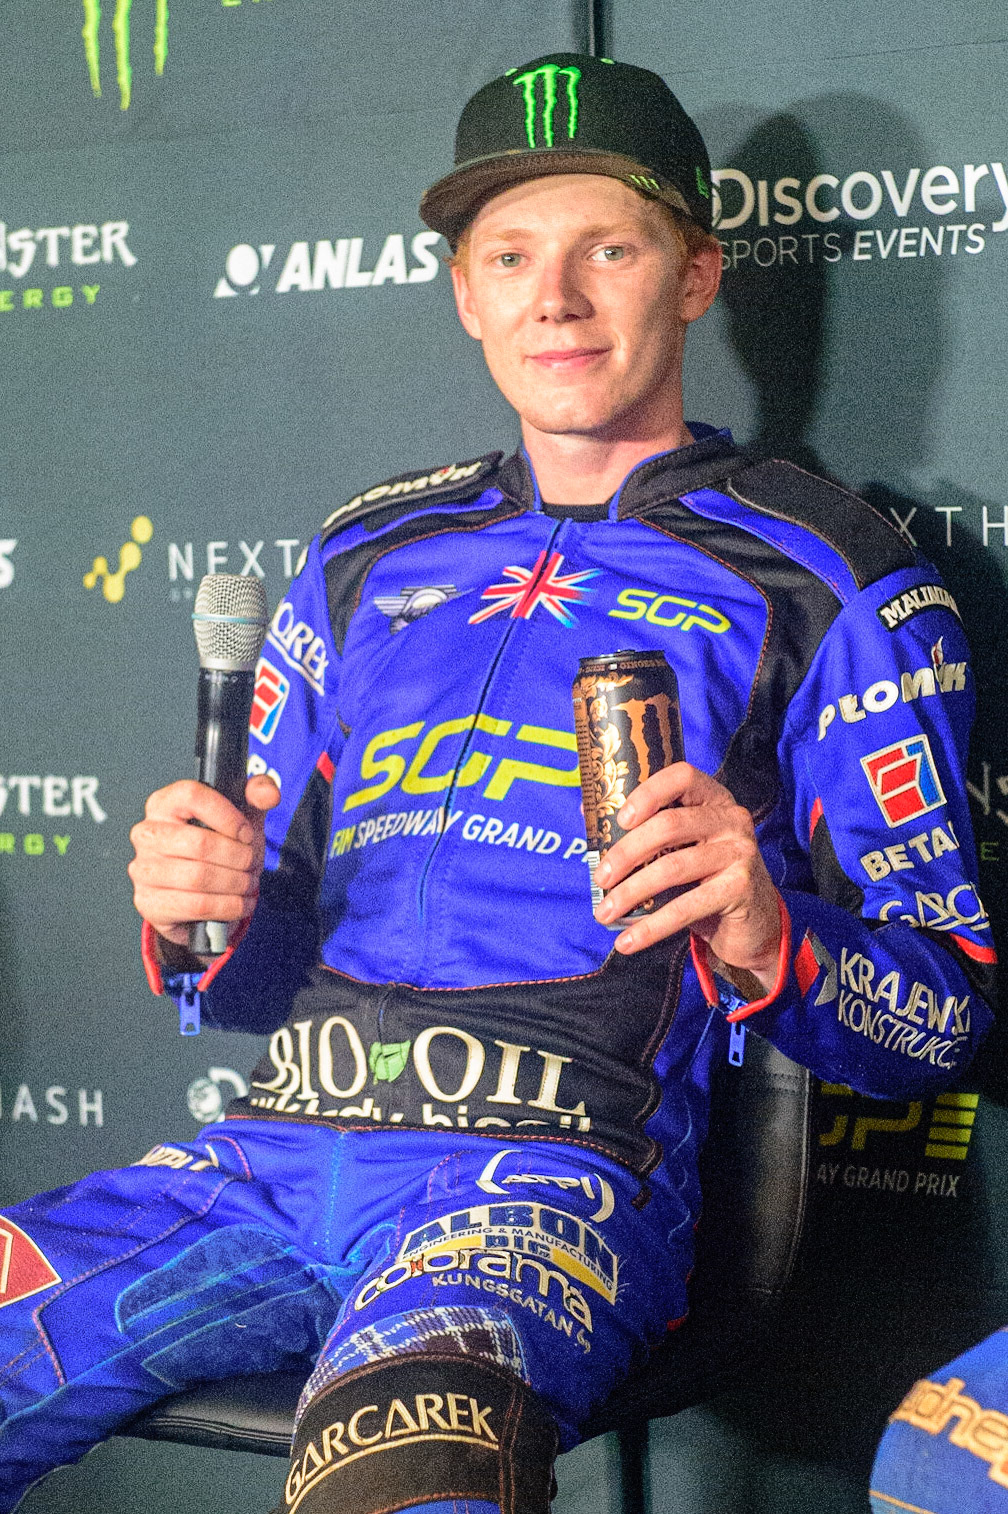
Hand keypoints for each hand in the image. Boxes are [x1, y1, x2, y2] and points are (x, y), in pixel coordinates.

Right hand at [128, 775, 279, 948]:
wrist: (197, 890)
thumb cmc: (216, 845)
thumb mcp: (241, 814)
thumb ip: (258, 794)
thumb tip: (268, 794)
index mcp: (164, 803)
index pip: (192, 796)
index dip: (227, 815)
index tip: (246, 833)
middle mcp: (147, 833)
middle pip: (200, 843)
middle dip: (238, 857)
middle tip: (252, 864)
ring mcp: (144, 869)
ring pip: (199, 877)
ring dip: (235, 884)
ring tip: (248, 883)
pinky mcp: (149, 902)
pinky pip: (196, 906)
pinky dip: (228, 907)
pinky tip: (239, 903)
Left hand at [591, 762, 781, 985]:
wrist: (753, 924)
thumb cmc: (706, 879)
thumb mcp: (681, 848)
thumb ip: (645, 829)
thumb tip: (587, 808)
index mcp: (713, 799)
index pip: (682, 776)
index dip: (648, 793)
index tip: (620, 819)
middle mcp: (731, 820)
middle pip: (669, 825)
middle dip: (626, 852)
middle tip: (600, 878)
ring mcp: (740, 853)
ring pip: (672, 868)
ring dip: (631, 892)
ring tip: (604, 912)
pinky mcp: (740, 889)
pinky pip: (686, 908)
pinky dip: (651, 927)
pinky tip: (628, 941)